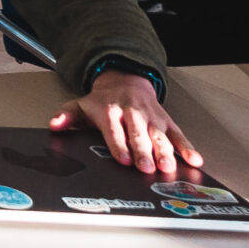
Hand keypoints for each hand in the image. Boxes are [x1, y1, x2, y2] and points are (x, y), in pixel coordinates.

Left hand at [50, 70, 202, 175]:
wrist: (126, 79)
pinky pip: (178, 134)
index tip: (123, 159)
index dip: (118, 145)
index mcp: (110, 111)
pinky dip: (187, 147)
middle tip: (146, 168)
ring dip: (165, 152)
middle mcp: (132, 113)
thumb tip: (54, 124)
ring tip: (168, 167)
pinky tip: (194, 160)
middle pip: (138, 134)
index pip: (114, 130)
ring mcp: (151, 117)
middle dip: (143, 151)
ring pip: (160, 136)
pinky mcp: (166, 121)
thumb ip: (67, 115)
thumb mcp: (81, 104)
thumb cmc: (104, 100)